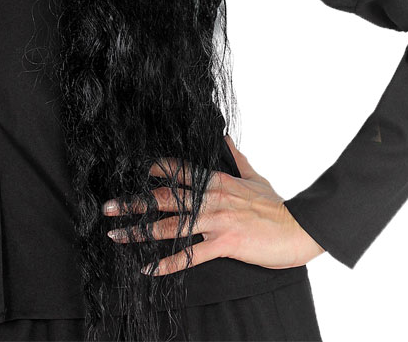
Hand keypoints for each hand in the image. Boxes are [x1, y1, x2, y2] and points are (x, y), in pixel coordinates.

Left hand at [100, 133, 324, 276]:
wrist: (299, 227)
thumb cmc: (278, 205)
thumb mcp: (254, 175)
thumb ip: (235, 158)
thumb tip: (223, 137)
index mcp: (217, 181)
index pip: (178, 171)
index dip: (153, 171)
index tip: (132, 172)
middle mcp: (212, 197)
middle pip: (165, 197)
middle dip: (134, 201)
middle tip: (108, 205)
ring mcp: (216, 220)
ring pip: (170, 224)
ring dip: (140, 230)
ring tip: (116, 233)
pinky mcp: (225, 242)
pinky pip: (190, 255)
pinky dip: (168, 264)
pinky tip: (148, 269)